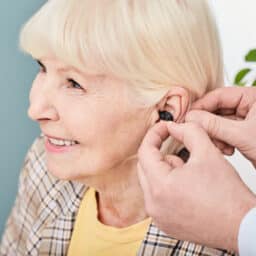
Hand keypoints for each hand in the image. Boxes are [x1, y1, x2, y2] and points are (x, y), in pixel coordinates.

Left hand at [138, 121, 255, 251]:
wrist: (241, 226)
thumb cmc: (227, 195)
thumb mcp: (207, 153)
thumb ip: (189, 132)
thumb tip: (174, 126)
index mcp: (160, 186)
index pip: (145, 152)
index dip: (154, 135)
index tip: (164, 127)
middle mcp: (153, 204)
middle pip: (145, 167)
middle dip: (160, 153)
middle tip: (178, 148)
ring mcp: (158, 216)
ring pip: (151, 181)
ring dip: (165, 171)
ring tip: (190, 174)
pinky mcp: (164, 222)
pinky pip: (157, 196)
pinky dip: (167, 186)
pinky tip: (188, 188)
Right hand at [188, 87, 255, 166]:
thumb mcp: (243, 135)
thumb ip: (215, 125)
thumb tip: (191, 117)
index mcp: (253, 97)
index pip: (218, 96)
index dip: (201, 106)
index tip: (187, 117)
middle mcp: (248, 107)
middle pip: (217, 110)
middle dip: (208, 124)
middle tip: (199, 133)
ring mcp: (245, 121)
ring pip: (219, 123)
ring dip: (214, 135)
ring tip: (220, 146)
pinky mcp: (243, 133)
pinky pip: (224, 133)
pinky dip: (221, 142)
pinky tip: (226, 150)